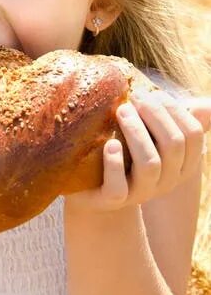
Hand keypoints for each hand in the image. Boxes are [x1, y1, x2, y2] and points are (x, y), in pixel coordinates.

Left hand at [65, 90, 209, 214]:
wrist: (95, 188)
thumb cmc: (128, 152)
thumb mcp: (153, 135)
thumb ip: (176, 121)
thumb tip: (207, 107)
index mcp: (183, 164)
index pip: (193, 134)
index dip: (175, 110)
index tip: (153, 93)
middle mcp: (167, 181)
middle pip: (173, 145)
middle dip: (155, 115)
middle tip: (134, 96)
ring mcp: (141, 193)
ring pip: (150, 164)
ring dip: (136, 132)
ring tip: (122, 111)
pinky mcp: (113, 201)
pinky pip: (118, 187)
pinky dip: (114, 163)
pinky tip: (110, 144)